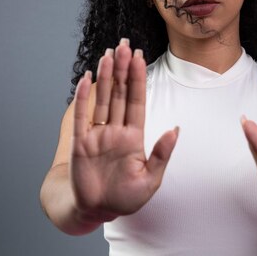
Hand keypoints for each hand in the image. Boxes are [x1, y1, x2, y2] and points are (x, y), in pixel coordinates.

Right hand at [70, 39, 178, 222]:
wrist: (98, 210)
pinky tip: (87, 79)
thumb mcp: (151, 179)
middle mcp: (115, 131)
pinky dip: (83, 97)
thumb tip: (176, 129)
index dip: (138, 79)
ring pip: (102, 99)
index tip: (141, 58)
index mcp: (134, 137)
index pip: (137, 101)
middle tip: (125, 45)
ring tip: (109, 54)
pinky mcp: (80, 142)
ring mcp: (97, 134)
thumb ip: (162, 154)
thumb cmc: (126, 198)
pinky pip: (81, 116)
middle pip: (119, 94)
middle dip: (123, 69)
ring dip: (105, 77)